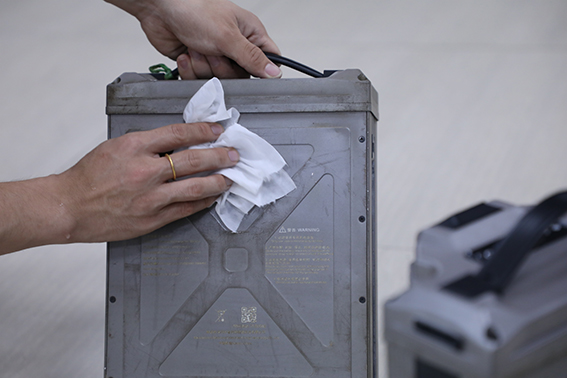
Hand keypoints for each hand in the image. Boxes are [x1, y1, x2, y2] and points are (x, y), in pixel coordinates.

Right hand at [0, 122, 237, 253]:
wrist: (70, 207)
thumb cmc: (89, 177)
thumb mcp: (116, 146)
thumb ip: (148, 144)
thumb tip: (179, 141)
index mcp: (134, 148)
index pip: (178, 134)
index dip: (203, 131)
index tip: (217, 130)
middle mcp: (144, 172)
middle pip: (193, 161)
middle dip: (220, 156)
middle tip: (234, 154)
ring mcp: (150, 198)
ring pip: (195, 188)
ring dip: (218, 181)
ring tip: (230, 177)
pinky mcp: (152, 219)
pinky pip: (186, 209)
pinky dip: (203, 202)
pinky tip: (212, 197)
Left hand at [106, 0, 281, 78]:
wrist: (159, 9)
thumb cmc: (194, 9)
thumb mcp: (228, 36)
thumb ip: (252, 57)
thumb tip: (274, 73)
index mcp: (249, 33)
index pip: (268, 59)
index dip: (262, 70)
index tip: (249, 72)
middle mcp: (234, 46)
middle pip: (240, 76)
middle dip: (222, 68)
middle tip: (214, 52)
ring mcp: (216, 56)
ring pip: (218, 80)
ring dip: (203, 67)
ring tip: (197, 48)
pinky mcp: (199, 64)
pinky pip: (200, 80)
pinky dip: (190, 70)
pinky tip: (187, 54)